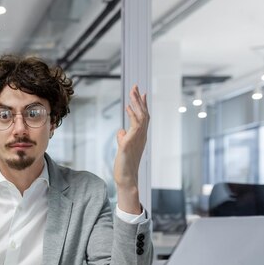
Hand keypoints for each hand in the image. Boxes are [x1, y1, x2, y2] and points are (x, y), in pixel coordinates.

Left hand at [114, 85, 148, 213]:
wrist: (126, 178)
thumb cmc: (124, 164)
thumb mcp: (123, 148)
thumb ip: (123, 138)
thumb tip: (120, 131)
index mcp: (140, 136)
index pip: (143, 117)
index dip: (142, 105)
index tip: (141, 93)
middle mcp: (141, 136)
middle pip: (143, 113)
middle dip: (139, 99)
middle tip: (136, 86)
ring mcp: (137, 139)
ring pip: (140, 117)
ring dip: (136, 103)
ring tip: (132, 91)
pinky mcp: (130, 143)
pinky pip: (134, 126)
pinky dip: (132, 115)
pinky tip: (128, 107)